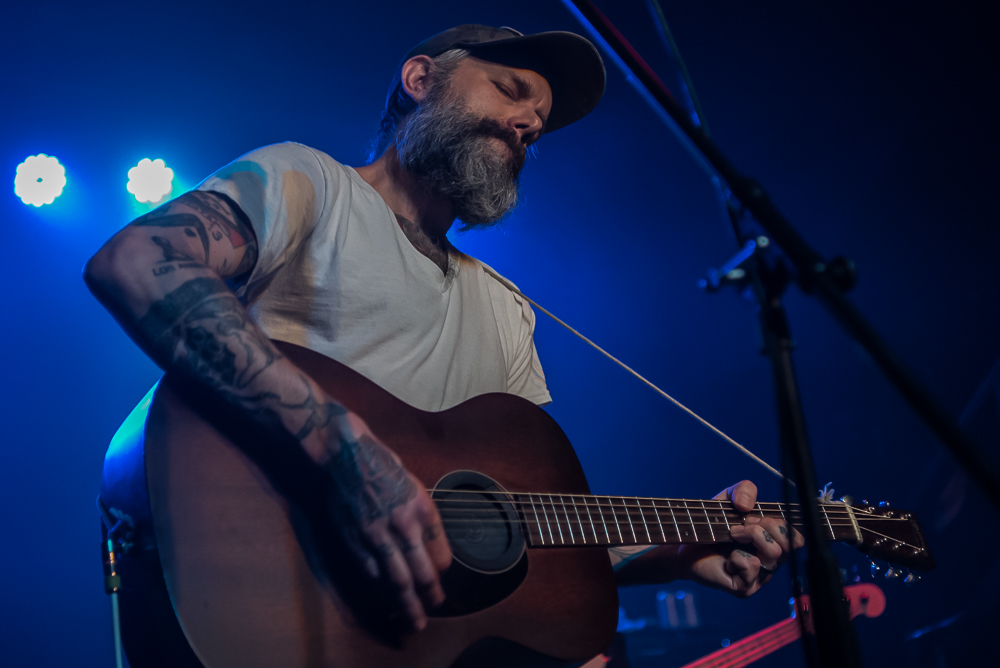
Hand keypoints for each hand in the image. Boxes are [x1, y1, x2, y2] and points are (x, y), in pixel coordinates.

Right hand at [320, 412, 451, 631]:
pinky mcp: (355, 540)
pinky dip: (381, 589)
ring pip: (399, 579)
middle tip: (435, 606)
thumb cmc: (377, 459)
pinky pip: (372, 572)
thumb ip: (417, 508)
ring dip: (409, 603)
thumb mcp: (409, 479)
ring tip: (416, 618)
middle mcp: (404, 523)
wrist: (342, 453)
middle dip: (431, 594)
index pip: (441, 550)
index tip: (442, 574)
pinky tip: (386, 598)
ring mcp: (378, 534)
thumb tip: (424, 533)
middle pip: (424, 571)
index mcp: (422, 505)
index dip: (443, 567)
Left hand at [679, 480, 803, 597]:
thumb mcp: (729, 499)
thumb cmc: (711, 524)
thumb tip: (747, 506)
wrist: (686, 543)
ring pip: (773, 553)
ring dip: (750, 536)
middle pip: (790, 543)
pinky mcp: (745, 588)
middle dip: (764, 526)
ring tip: (731, 535)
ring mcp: (760, 577)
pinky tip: (726, 559)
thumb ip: (744, 490)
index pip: (798, 537)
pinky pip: (752, 565)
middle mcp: (771, 562)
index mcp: (773, 543)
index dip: (780, 523)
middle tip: (740, 526)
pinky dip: (736, 555)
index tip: (755, 517)